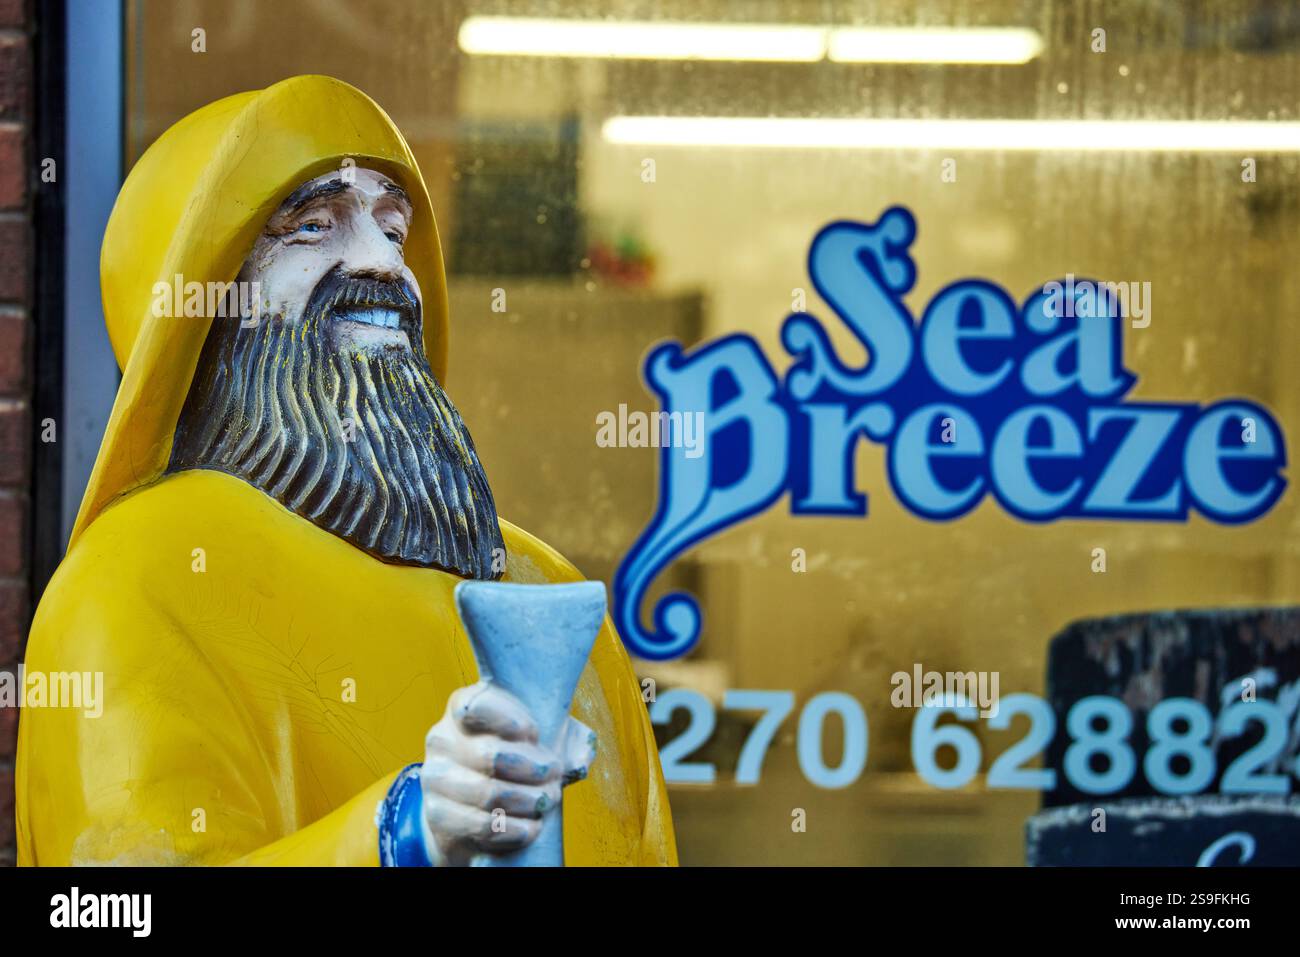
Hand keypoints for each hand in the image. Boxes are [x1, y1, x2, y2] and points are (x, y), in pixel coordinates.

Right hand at [420, 682, 596, 866]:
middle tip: (554, 775)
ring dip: (528, 800)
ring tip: (546, 800)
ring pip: (487, 793)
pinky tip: (531, 827)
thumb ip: (565, 738)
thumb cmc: (514, 759)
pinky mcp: (436, 813)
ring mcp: (435, 777)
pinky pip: (480, 825)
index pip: (477, 705)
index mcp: (463, 708)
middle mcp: (442, 738)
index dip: (511, 720)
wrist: (475, 806)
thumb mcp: (539, 739)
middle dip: (534, 769)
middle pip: (491, 755)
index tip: (535, 734)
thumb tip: (580, 759)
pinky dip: (514, 829)